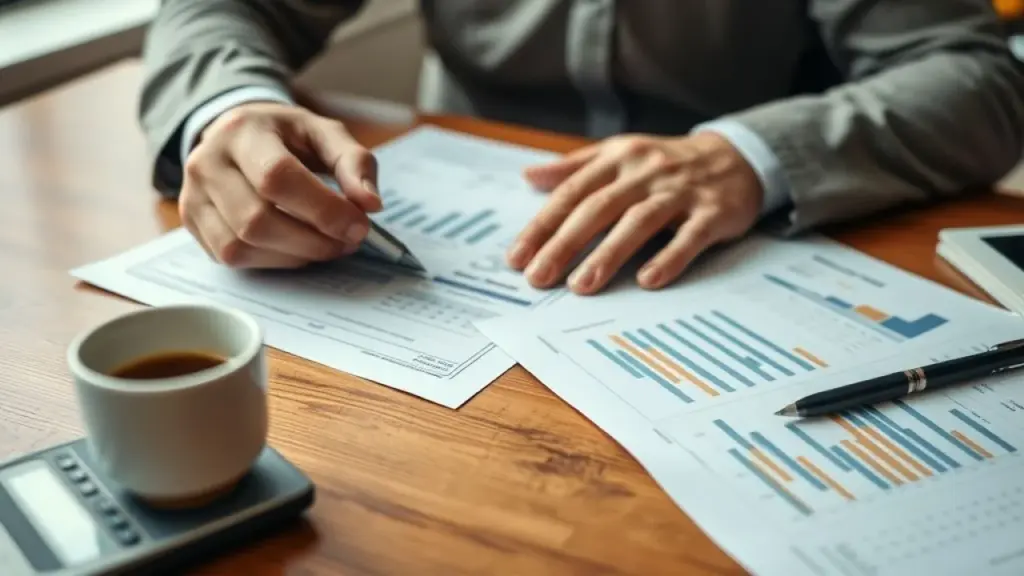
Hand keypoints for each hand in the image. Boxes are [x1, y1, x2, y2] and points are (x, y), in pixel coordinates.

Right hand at [180, 102, 381, 267]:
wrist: (236, 134)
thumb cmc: (286, 136)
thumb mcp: (325, 134)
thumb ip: (354, 163)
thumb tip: (370, 205)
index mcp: (243, 131)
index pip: (277, 177)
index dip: (322, 209)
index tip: (359, 226)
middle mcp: (207, 162)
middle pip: (257, 220)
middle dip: (313, 240)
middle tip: (347, 241)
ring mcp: (192, 195)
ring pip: (242, 245)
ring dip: (295, 255)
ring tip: (326, 245)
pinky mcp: (192, 222)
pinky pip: (231, 257)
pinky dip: (272, 261)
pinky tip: (296, 248)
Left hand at [506, 132, 763, 293]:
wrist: (737, 156)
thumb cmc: (666, 163)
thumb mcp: (620, 155)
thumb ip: (575, 167)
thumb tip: (528, 176)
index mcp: (618, 159)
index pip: (572, 193)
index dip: (543, 225)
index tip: (517, 257)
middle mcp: (646, 172)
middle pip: (598, 208)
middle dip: (565, 244)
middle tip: (539, 278)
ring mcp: (681, 191)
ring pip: (639, 221)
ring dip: (608, 254)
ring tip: (581, 285)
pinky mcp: (714, 212)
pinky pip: (690, 237)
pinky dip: (670, 258)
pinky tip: (648, 281)